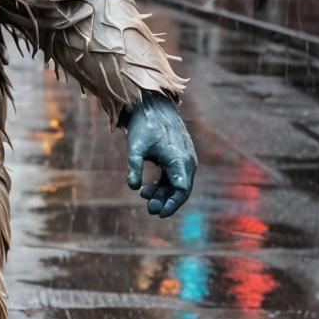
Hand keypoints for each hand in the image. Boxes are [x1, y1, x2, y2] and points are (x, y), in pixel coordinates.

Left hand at [125, 93, 196, 217]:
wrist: (153, 104)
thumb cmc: (145, 124)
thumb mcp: (135, 146)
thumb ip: (134, 166)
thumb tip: (132, 187)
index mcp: (180, 160)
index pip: (182, 190)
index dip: (172, 204)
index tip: (159, 213)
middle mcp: (187, 161)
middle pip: (181, 189)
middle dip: (166, 202)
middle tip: (149, 209)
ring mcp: (185, 158)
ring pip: (177, 183)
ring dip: (163, 193)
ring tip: (144, 196)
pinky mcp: (179, 156)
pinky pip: (175, 176)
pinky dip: (163, 184)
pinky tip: (147, 189)